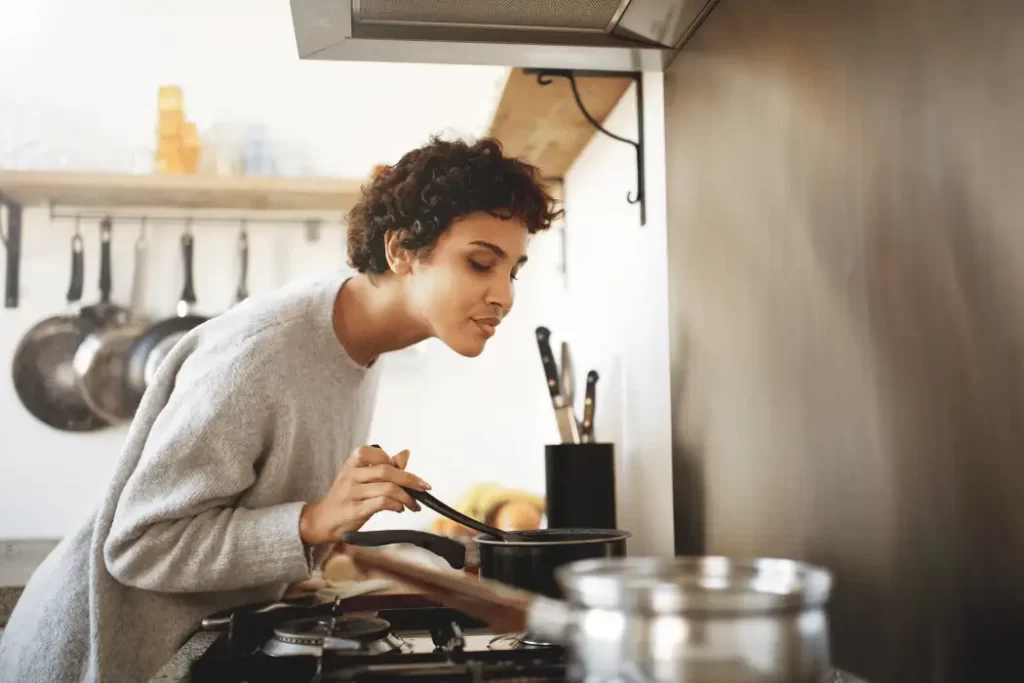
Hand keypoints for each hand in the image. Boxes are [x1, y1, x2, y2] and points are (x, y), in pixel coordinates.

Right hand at [299, 446, 430, 544]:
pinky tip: (400, 509)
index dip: (393, 460)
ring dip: (406, 496)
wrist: (322, 521)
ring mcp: (352, 493)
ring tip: (413, 503)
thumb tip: (405, 453)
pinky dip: (397, 505)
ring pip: (387, 487)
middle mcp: (351, 475)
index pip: (376, 453)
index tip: (404, 471)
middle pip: (386, 470)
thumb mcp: (360, 478)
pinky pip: (382, 503)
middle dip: (410, 479)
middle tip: (423, 487)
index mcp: (352, 464)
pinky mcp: (356, 510)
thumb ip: (383, 467)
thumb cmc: (345, 498)